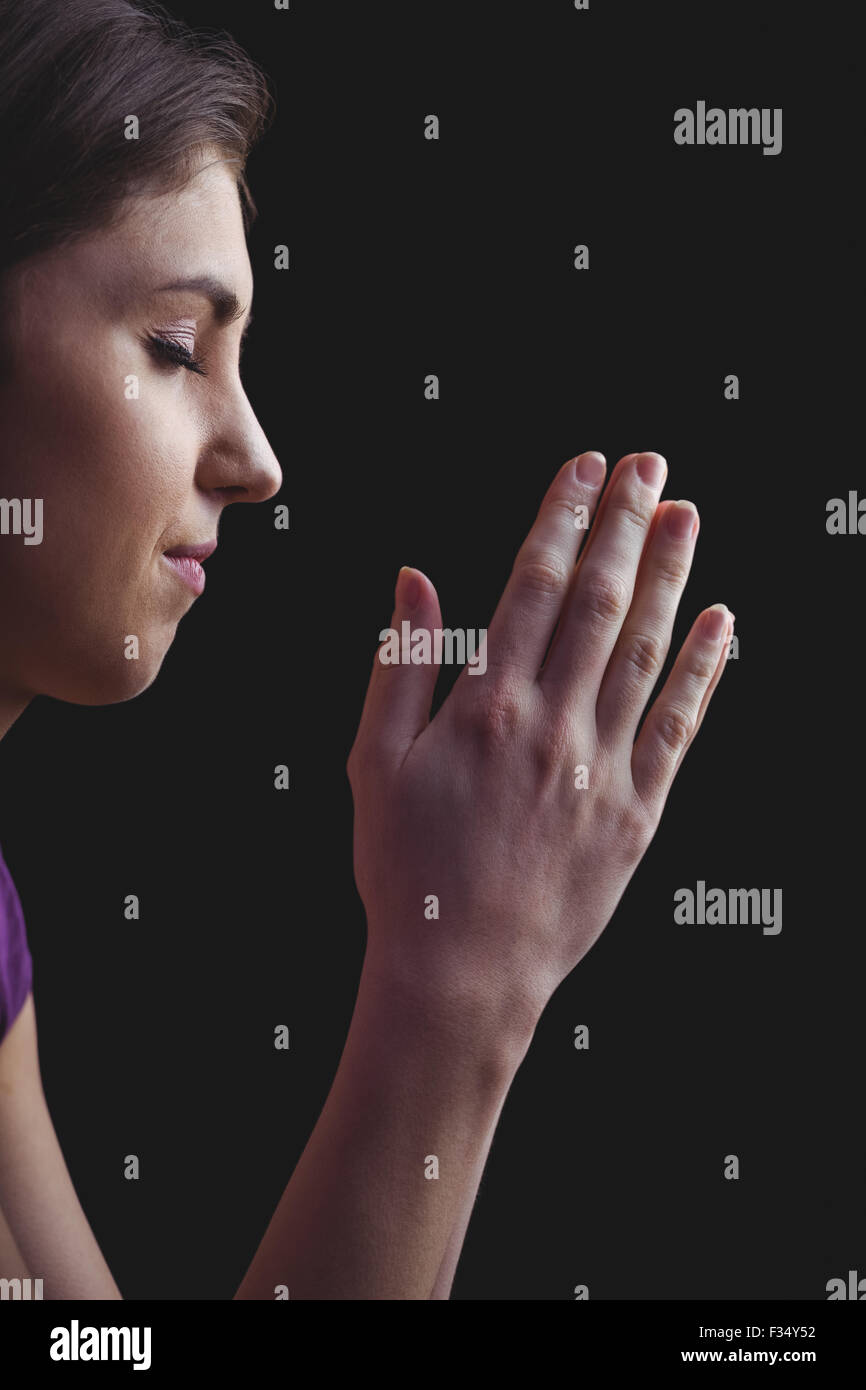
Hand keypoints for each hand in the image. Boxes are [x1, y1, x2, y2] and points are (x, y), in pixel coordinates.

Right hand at [347, 452, 732, 1040]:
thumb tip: (417, 580)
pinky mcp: (638, 813)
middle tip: (649, 463)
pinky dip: (703, 671)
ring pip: (644, 650)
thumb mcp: (373, 763)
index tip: (584, 468)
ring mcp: (602, 768)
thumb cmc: (405, 868)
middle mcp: (552, 725)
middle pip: (597, 601)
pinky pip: (679, 727)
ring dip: (669, 577)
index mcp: (486, 706)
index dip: (561, 518)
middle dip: (623, 523)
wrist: (460, 971)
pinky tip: (720, 622)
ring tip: (685, 515)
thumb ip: (401, 665)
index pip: (532, 586)